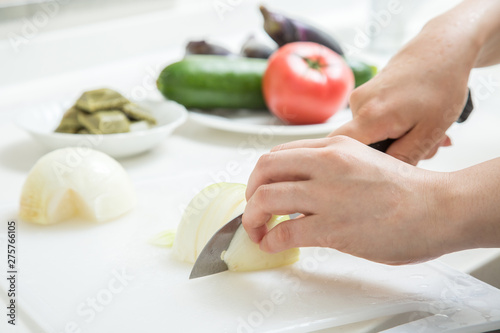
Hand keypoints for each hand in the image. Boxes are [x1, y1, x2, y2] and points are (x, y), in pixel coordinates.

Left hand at [243, 136, 455, 264]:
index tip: (261, 190)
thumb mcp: (363, 160)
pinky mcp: (333, 227)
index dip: (262, 175)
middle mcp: (327, 163)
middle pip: (264, 169)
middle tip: (254, 209)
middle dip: (250, 192)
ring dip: (252, 218)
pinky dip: (270, 241)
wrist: (439, 207)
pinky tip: (274, 245)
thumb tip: (301, 184)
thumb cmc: (406, 190)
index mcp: (334, 146)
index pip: (279, 153)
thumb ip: (331, 166)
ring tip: (257, 230)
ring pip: (265, 198)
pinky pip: (285, 232)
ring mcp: (328, 194)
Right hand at [330, 16, 478, 164]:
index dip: (347, 168)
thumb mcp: (430, 130)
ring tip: (424, 133)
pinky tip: (416, 123)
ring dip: (395, 140)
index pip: (339, 151)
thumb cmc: (441, 84)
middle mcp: (358, 105)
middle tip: (423, 151)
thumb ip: (404, 157)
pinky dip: (393, 127)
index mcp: (371, 116)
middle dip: (388, 155)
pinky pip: (372, 121)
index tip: (368, 177)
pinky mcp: (365, 95)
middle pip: (359, 146)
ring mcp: (359, 98)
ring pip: (369, 133)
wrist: (442, 47)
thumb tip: (384, 178)